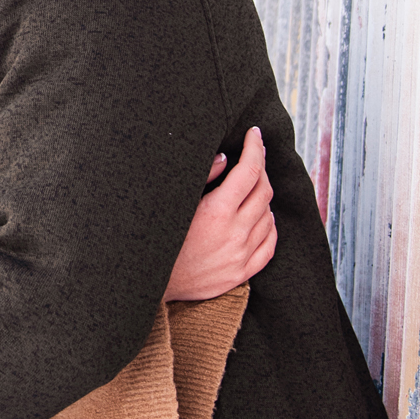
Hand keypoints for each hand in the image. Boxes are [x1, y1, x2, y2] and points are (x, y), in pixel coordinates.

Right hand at [164, 127, 275, 301]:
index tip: (255, 135)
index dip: (255, 148)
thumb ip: (203, 177)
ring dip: (264, 198)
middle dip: (261, 169)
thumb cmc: (157, 238)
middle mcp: (235, 233)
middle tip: (252, 160)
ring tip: (251, 189)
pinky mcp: (241, 273)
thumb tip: (225, 159)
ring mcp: (241, 255)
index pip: (249, 171)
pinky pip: (269, 245)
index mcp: (217, 212)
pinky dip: (269, 226)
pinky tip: (260, 218)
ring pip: (269, 216)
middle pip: (264, 191)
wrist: (149, 283)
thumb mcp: (176, 202)